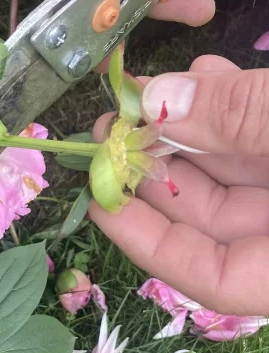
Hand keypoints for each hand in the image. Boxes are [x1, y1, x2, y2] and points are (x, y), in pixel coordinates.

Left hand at [89, 55, 268, 314]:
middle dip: (159, 167)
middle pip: (216, 217)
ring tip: (150, 90)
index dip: (147, 242)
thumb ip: (244, 119)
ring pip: (240, 171)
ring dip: (192, 127)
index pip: (210, 277)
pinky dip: (236, 108)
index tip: (99, 202)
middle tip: (112, 126)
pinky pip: (266, 138)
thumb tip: (163, 102)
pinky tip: (204, 76)